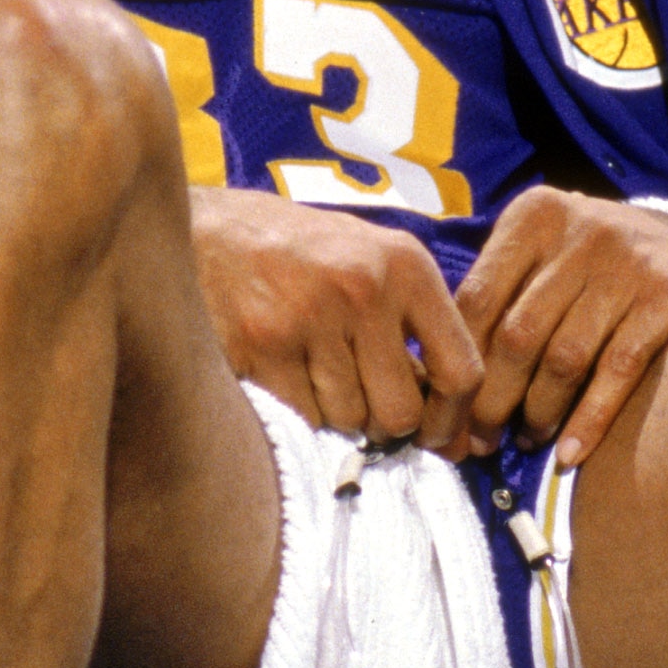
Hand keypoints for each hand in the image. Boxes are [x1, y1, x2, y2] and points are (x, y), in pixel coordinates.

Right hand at [190, 188, 482, 450]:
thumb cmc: (300, 254)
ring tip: (313, 373)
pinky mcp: (260, 344)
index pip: (460, 370)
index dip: (450, 420)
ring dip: (334, 415)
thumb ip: (413, 333)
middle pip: (399, 412)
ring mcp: (309, 317)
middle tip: (362, 405)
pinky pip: (301, 418)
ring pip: (348, 421)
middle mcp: (364, 288)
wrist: (207, 229)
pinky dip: (297, 413)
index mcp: (406, 265)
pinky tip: (283, 377)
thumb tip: (451, 433)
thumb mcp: (371, 265)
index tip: (437, 437)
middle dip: (383, 424)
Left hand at [455, 186, 667, 465]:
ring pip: (564, 358)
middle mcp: (584, 230)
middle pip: (518, 333)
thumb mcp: (539, 254)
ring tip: (527, 439)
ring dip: (539, 412)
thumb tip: (442, 380)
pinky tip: (567, 452)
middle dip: (493, 398)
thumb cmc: (584, 263)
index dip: (458, 362)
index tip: (448, 410)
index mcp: (535, 215)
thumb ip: (496, 296)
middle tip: (480, 439)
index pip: (478, 298)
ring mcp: (630, 263)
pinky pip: (618, 372)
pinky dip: (588, 420)